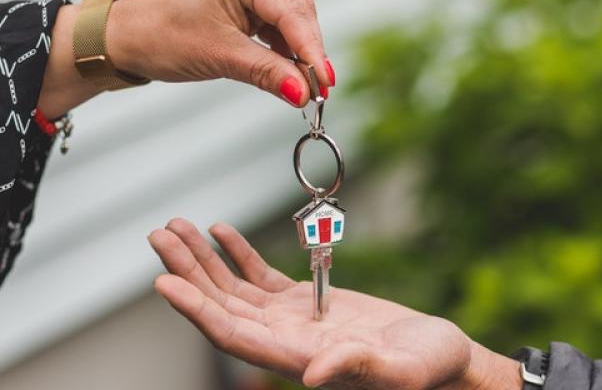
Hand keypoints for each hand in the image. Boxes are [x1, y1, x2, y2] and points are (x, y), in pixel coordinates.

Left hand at [39, 0, 334, 116]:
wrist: (126, 38)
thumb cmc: (160, 33)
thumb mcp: (217, 55)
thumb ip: (265, 72)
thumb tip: (301, 92)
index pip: (290, 9)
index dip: (311, 47)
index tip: (324, 79)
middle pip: (298, 14)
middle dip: (310, 52)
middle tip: (320, 90)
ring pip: (292, 26)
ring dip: (301, 58)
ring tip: (307, 90)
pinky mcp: (248, 15)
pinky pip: (278, 35)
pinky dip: (286, 58)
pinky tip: (291, 78)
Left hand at [148, 219, 521, 388]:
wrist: (442, 358)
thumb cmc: (428, 370)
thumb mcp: (401, 370)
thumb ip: (357, 368)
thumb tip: (312, 376)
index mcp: (297, 359)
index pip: (233, 336)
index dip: (197, 310)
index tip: (165, 281)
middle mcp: (283, 341)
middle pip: (221, 306)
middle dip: (188, 271)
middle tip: (159, 234)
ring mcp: (292, 321)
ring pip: (234, 289)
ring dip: (203, 259)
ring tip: (175, 226)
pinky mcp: (307, 302)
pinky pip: (261, 277)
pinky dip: (238, 254)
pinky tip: (219, 231)